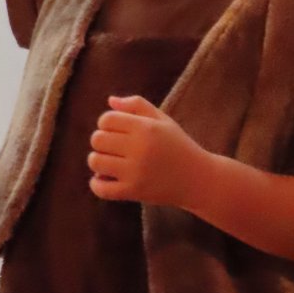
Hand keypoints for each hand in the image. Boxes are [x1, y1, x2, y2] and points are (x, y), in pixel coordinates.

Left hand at [89, 96, 208, 207]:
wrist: (198, 179)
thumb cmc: (178, 146)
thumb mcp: (163, 120)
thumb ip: (137, 105)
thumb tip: (110, 101)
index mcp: (146, 128)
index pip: (107, 119)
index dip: (106, 123)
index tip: (116, 131)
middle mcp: (140, 148)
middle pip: (97, 139)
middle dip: (101, 142)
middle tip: (113, 148)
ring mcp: (136, 172)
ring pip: (95, 161)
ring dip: (98, 161)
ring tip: (109, 163)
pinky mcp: (133, 192)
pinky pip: (100, 188)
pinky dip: (97, 184)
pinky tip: (105, 179)